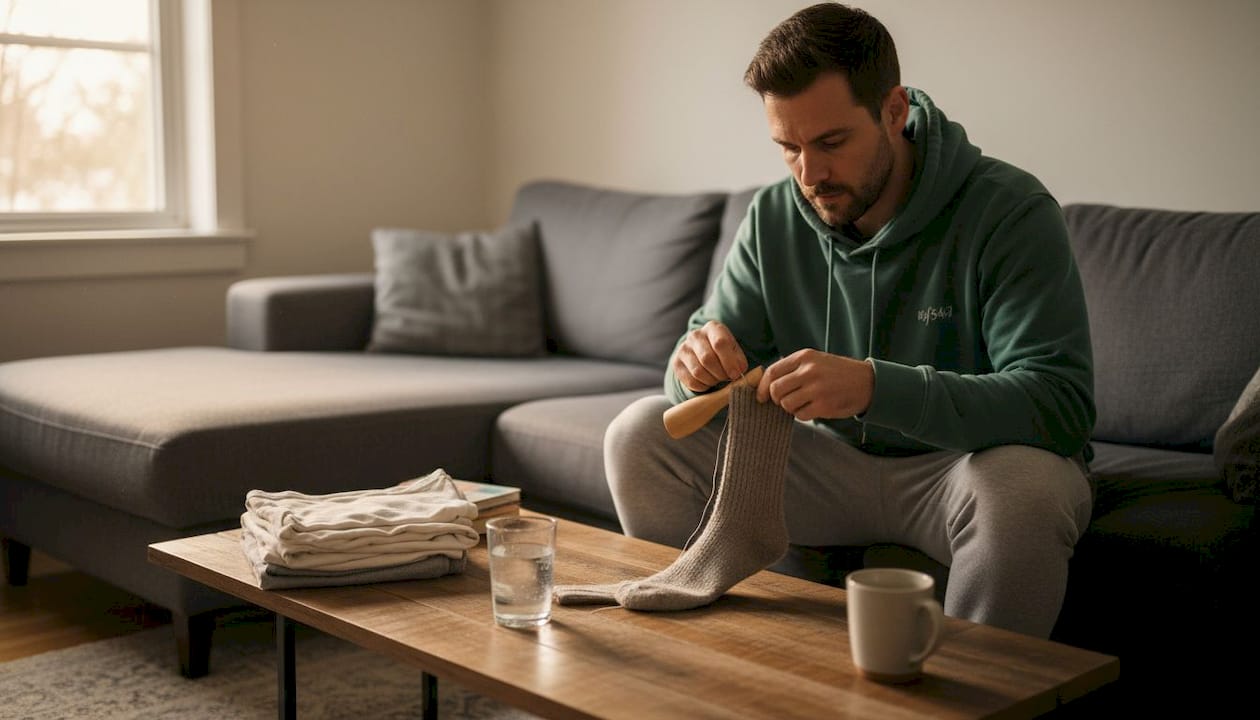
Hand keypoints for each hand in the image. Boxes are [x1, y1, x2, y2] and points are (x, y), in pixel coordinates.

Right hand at [671, 321, 748, 392]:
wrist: (704, 352)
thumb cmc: (724, 353)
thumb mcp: (735, 352)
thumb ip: (739, 361)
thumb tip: (737, 372)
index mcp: (713, 328)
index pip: (720, 343)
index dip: (729, 362)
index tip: (735, 374)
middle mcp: (695, 335)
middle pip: (707, 359)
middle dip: (720, 373)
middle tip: (726, 378)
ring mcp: (683, 348)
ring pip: (698, 372)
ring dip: (711, 381)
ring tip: (717, 379)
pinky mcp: (676, 363)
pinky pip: (691, 381)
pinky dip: (702, 386)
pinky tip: (707, 381)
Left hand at [757, 349, 873, 420]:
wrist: (867, 382)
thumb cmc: (837, 373)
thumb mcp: (816, 361)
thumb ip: (793, 369)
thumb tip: (765, 384)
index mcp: (804, 357)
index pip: (772, 371)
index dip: (762, 386)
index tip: (760, 396)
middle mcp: (809, 371)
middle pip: (775, 390)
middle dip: (776, 399)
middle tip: (785, 401)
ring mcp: (816, 388)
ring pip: (786, 404)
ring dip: (791, 408)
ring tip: (803, 403)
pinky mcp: (824, 405)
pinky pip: (800, 415)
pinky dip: (803, 415)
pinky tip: (813, 408)